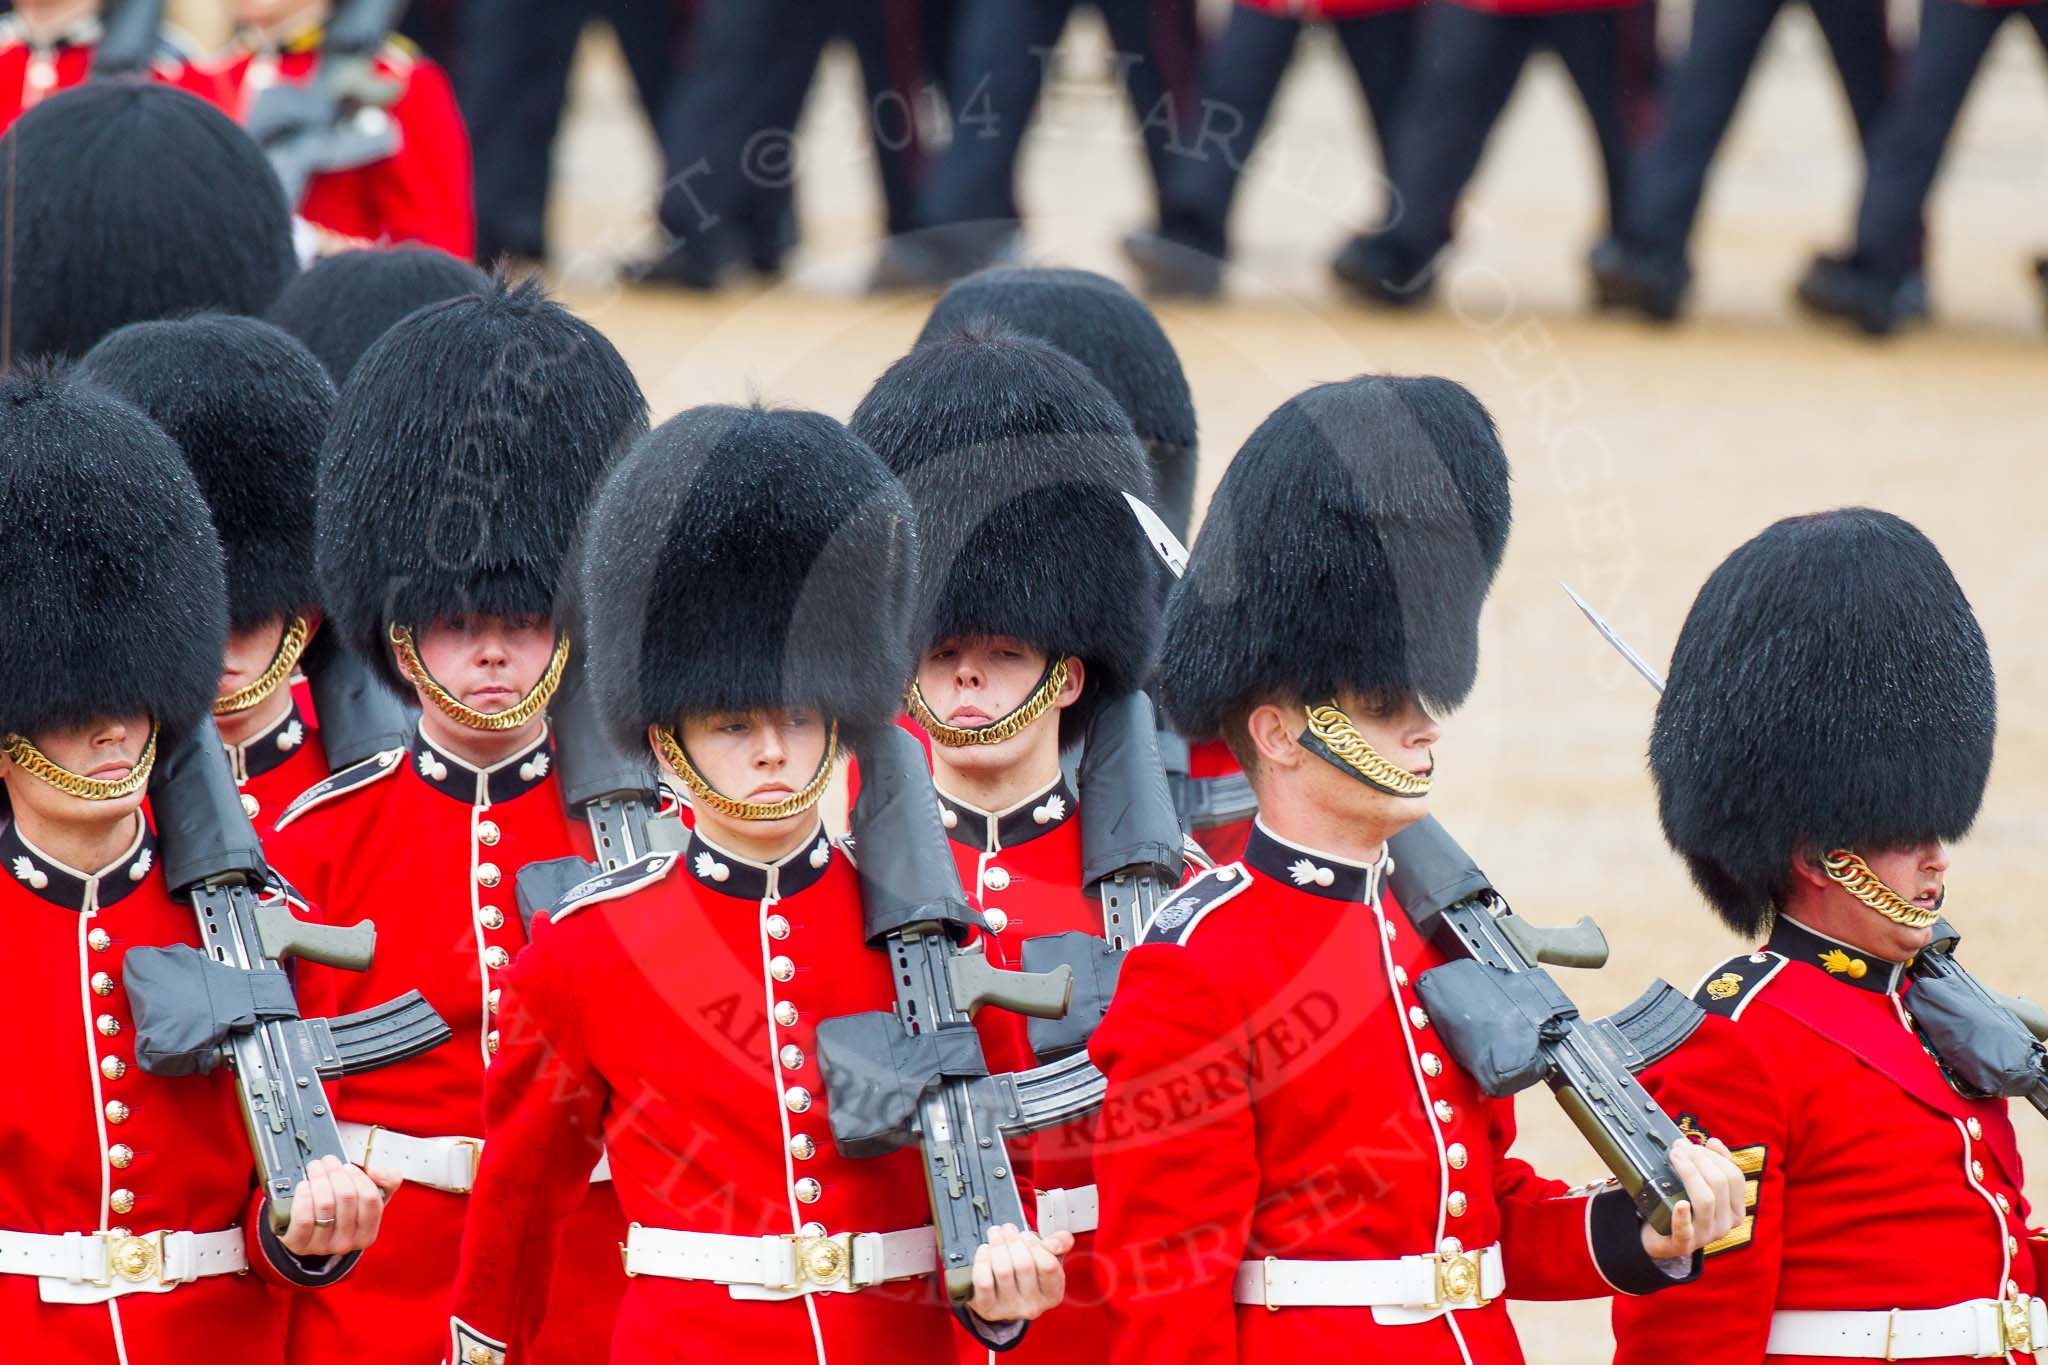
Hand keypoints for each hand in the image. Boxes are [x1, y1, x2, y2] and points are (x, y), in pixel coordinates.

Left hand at [279, 1155, 402, 1256]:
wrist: (311, 1237)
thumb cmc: (341, 1216)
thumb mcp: (368, 1202)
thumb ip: (386, 1183)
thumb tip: (378, 1171)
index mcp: (367, 1234)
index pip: (370, 1198)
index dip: (359, 1177)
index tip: (348, 1167)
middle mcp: (346, 1243)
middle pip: (346, 1197)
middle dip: (336, 1172)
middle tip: (328, 1162)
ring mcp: (322, 1246)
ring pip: (325, 1205)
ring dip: (319, 1178)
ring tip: (315, 1169)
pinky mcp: (299, 1244)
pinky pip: (304, 1217)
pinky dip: (304, 1196)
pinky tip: (304, 1186)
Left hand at [966, 1224, 1074, 1322]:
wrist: (1001, 1297)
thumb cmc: (1026, 1275)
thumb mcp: (1046, 1258)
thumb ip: (1058, 1245)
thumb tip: (1056, 1241)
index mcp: (1052, 1294)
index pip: (1048, 1266)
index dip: (1036, 1245)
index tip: (1026, 1235)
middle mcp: (1033, 1306)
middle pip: (1024, 1265)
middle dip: (1013, 1240)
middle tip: (1007, 1229)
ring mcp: (1009, 1310)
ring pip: (1003, 1270)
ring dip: (997, 1245)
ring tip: (995, 1234)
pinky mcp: (988, 1308)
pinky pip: (984, 1281)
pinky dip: (983, 1260)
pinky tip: (985, 1250)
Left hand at [1640, 1137, 1745, 1258]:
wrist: (1661, 1237)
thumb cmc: (1686, 1206)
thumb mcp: (1703, 1186)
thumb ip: (1714, 1164)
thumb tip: (1715, 1142)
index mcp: (1735, 1209)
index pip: (1735, 1177)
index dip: (1713, 1156)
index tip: (1691, 1145)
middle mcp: (1726, 1224)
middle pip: (1720, 1184)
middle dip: (1698, 1159)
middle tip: (1678, 1148)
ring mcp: (1706, 1235)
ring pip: (1706, 1200)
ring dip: (1689, 1173)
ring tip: (1674, 1157)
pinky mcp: (1684, 1244)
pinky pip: (1685, 1230)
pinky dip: (1682, 1215)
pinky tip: (1680, 1204)